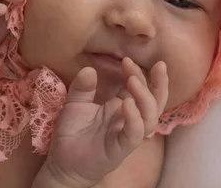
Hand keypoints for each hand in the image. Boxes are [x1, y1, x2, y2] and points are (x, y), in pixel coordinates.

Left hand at [42, 58, 168, 187]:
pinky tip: (126, 104)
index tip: (127, 59)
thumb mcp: (75, 103)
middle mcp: (128, 120)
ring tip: (133, 80)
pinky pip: (134, 134)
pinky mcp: (120, 148)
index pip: (140, 88)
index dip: (138, 73)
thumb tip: (89, 69)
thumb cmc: (72, 133)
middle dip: (158, 83)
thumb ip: (83, 87)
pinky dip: (134, 119)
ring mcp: (126, 134)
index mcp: (120, 107)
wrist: (62, 162)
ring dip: (145, 97)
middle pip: (154, 101)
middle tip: (156, 65)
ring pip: (150, 117)